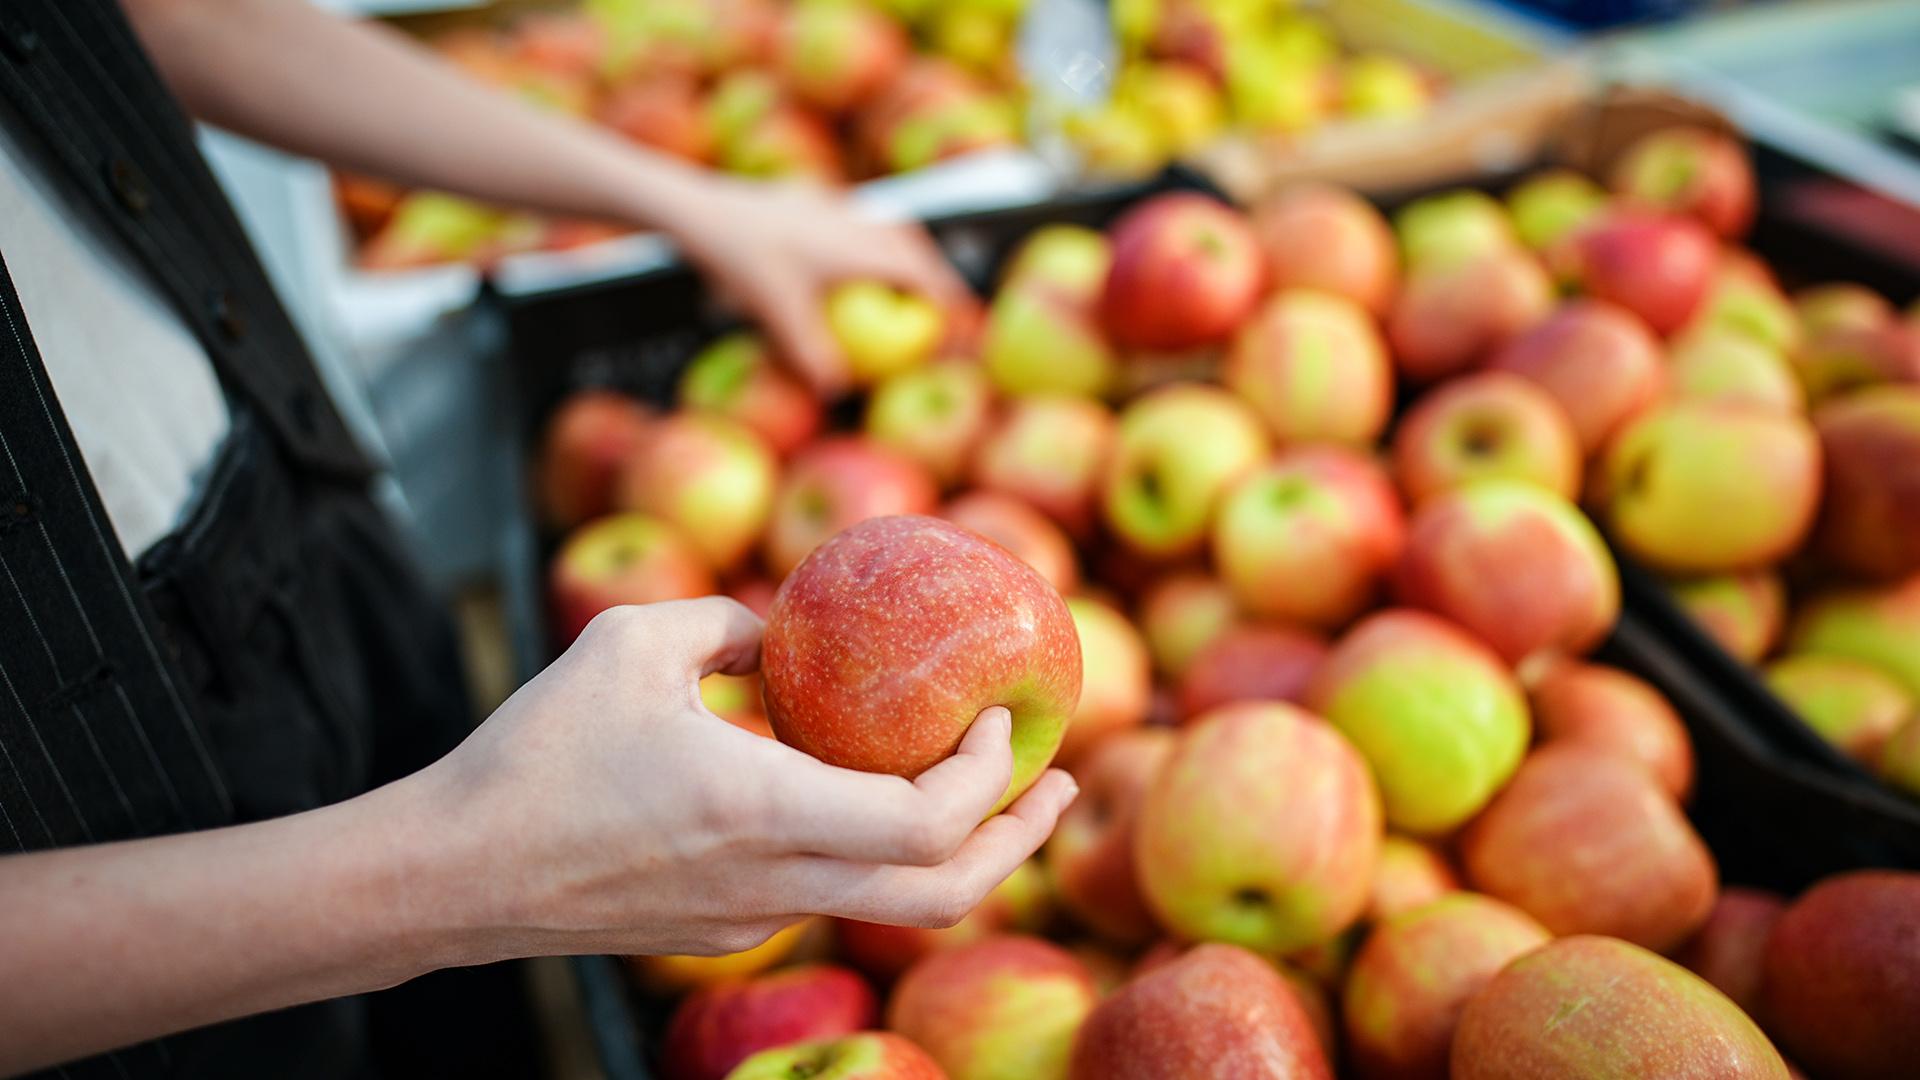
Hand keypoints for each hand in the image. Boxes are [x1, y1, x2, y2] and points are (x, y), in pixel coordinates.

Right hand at [414, 597, 1076, 958]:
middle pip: (945, 895)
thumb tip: (782, 626)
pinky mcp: (725, 931)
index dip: (991, 778)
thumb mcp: (632, 643)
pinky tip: (868, 795)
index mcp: (764, 809)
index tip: (1007, 718)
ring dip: (957, 849)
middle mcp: (775, 881)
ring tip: (986, 786)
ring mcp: (753, 919)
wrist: (452, 876)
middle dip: (1020, 840)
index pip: (928, 823)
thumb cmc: (535, 754)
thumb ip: (729, 622)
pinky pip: (832, 894)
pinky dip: (882, 853)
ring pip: (893, 904)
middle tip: (1061, 783)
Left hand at [662, 178, 973, 394]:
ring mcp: (832, 204)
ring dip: (900, 251)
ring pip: (882, 226)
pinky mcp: (809, 198)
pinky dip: (867, 238)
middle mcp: (854, 220)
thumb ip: (811, 354)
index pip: (919, 272)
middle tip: (941, 299)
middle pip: (909, 243)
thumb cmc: (742, 260)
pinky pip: (854, 217)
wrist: (703, 207)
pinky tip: (850, 252)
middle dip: (930, 271)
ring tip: (904, 276)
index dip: (945, 296)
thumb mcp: (779, 314)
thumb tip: (836, 392)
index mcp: (859, 247)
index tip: (960, 317)